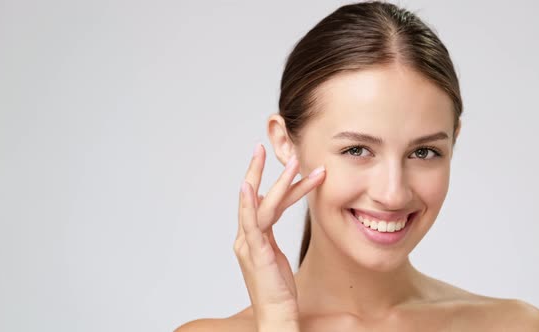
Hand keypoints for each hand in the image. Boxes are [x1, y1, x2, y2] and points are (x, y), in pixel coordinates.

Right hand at [234, 143, 324, 330]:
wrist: (277, 316)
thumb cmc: (278, 290)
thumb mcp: (273, 255)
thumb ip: (268, 233)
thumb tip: (267, 209)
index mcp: (252, 237)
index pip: (259, 201)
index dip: (266, 180)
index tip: (271, 160)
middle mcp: (246, 238)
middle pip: (253, 197)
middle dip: (258, 169)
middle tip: (263, 146)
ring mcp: (249, 245)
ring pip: (260, 205)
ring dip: (276, 181)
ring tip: (291, 162)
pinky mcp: (255, 253)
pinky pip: (251, 224)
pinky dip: (248, 203)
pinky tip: (249, 185)